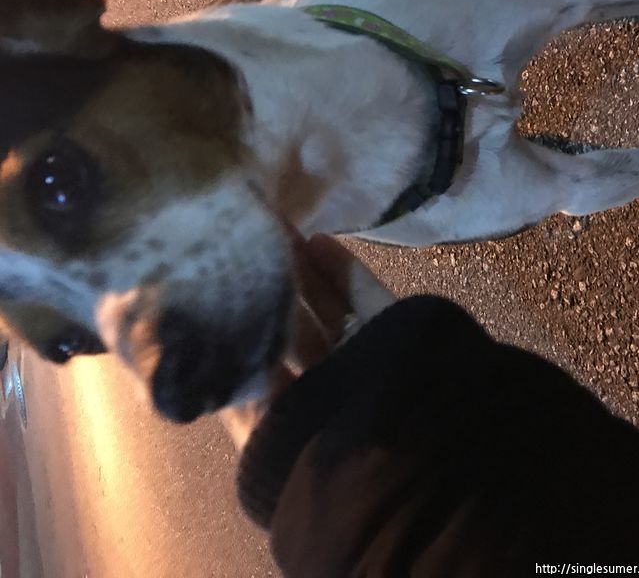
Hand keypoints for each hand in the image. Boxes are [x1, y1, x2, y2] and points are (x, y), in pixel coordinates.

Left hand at [220, 233, 394, 449]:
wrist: (398, 448)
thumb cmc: (314, 440)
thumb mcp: (257, 426)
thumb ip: (235, 391)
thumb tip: (198, 353)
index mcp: (294, 412)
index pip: (263, 363)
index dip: (243, 325)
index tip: (222, 287)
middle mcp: (328, 387)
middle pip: (296, 329)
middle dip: (272, 289)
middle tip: (248, 245)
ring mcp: (364, 357)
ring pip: (328, 308)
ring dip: (303, 271)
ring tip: (276, 232)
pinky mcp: (394, 330)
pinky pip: (364, 295)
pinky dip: (343, 269)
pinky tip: (318, 240)